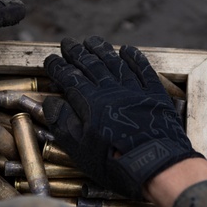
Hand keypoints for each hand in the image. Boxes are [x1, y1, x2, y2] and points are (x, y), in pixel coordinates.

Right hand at [42, 36, 203, 198]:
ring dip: (101, 50)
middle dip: (76, 53)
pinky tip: (127, 49)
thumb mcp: (80, 149)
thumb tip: (50, 102)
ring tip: (91, 40)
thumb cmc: (114, 162)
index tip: (50, 59)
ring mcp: (134, 90)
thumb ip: (63, 123)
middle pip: (90, 65)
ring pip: (114, 63)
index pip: (69, 78)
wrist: (156, 166)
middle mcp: (111, 90)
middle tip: (67, 42)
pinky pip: (143, 70)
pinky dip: (135, 58)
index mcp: (91, 102)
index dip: (58, 67)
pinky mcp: (154, 94)